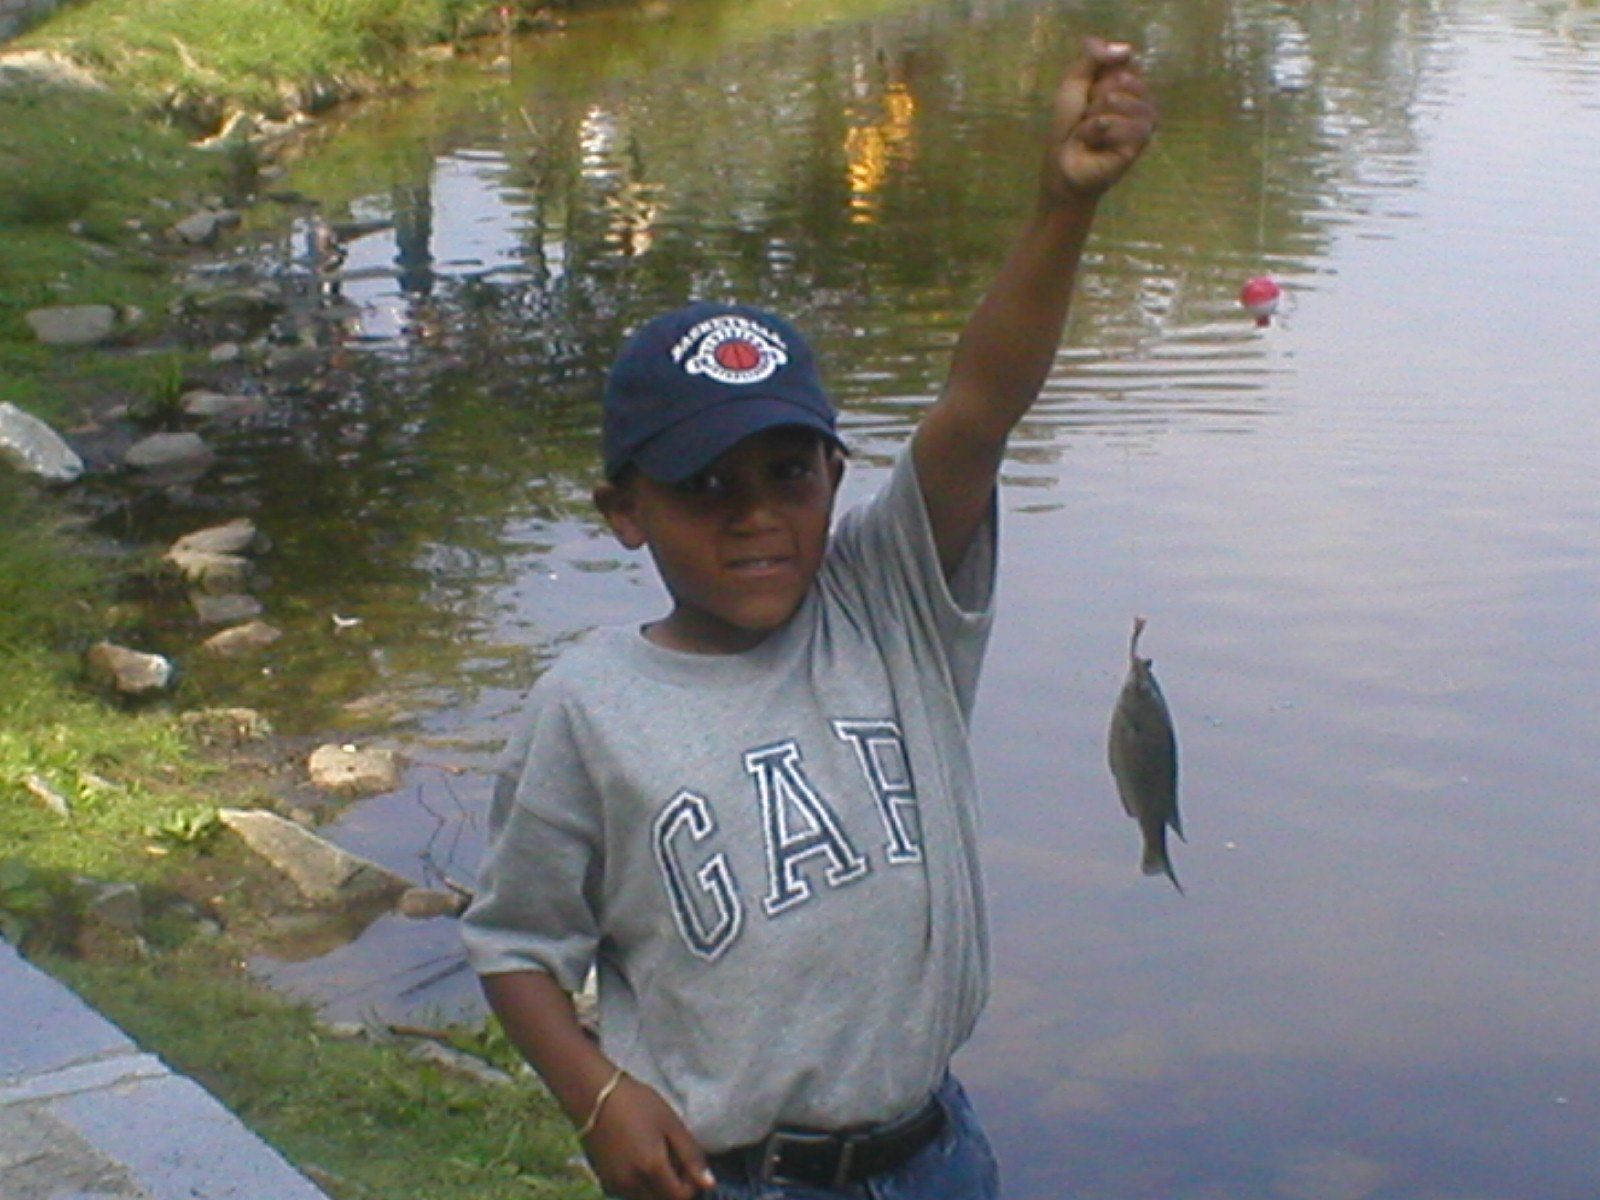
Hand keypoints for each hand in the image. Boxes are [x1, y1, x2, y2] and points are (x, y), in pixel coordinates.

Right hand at [582, 1075, 716, 1199]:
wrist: (594, 1096)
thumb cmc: (637, 1103)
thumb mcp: (670, 1123)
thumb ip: (691, 1156)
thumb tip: (709, 1185)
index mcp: (652, 1168)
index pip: (680, 1197)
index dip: (691, 1186)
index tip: (689, 1166)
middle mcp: (633, 1184)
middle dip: (673, 1190)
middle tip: (674, 1163)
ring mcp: (616, 1185)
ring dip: (656, 1189)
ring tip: (656, 1160)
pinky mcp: (604, 1182)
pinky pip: (630, 1193)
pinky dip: (640, 1185)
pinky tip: (638, 1160)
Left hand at [1042, 37, 1155, 204]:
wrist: (1064, 162)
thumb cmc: (1069, 124)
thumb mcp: (1075, 81)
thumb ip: (1094, 56)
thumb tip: (1127, 48)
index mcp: (1130, 81)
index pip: (1122, 59)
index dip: (1097, 76)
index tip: (1088, 93)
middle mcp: (1143, 97)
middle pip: (1119, 77)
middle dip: (1094, 97)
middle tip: (1089, 116)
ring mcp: (1146, 119)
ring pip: (1116, 99)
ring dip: (1093, 116)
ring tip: (1092, 130)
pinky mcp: (1141, 141)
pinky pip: (1118, 123)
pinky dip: (1097, 132)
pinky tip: (1097, 143)